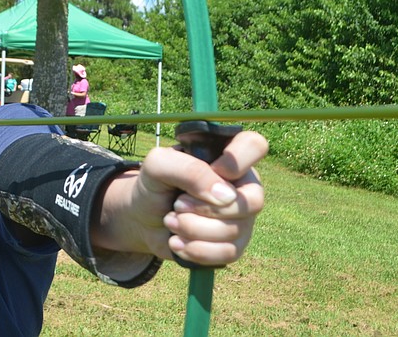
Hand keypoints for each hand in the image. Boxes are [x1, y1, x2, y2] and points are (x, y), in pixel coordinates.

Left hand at [94, 131, 266, 265]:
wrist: (142, 218)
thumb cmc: (154, 184)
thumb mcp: (158, 166)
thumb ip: (189, 169)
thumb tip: (225, 195)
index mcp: (227, 154)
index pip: (255, 145)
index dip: (237, 161)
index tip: (213, 170)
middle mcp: (242, 184)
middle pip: (253, 201)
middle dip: (205, 208)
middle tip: (177, 204)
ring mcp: (242, 216)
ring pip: (235, 231)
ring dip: (193, 229)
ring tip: (170, 221)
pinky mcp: (234, 244)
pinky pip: (228, 253)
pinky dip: (196, 250)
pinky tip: (177, 242)